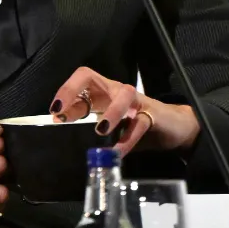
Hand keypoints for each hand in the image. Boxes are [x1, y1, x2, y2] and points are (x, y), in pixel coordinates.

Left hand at [50, 67, 200, 157]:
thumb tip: (61, 132)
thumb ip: (88, 126)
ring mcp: (136, 100)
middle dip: (72, 90)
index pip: (79, 81)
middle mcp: (116, 90)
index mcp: (102, 92)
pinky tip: (119, 152)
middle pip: (89, 76)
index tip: (54, 113)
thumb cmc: (136, 124)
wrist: (174, 127)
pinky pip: (141, 123)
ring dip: (110, 111)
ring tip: (100, 131)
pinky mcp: (153, 114)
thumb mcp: (109, 126)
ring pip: (123, 94)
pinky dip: (129, 138)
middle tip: (62, 113)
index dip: (64, 93)